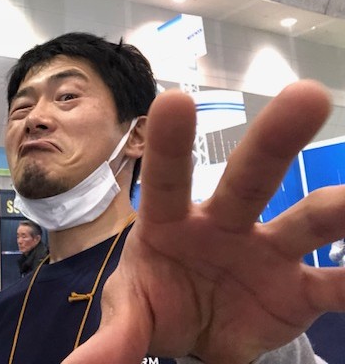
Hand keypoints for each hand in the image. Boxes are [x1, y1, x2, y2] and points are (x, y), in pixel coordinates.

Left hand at [64, 80, 344, 363]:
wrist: (195, 335)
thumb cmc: (155, 301)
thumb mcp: (130, 315)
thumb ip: (111, 338)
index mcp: (170, 222)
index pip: (166, 179)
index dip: (169, 143)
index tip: (174, 99)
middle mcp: (223, 223)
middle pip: (250, 177)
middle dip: (274, 139)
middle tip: (307, 95)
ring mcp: (266, 251)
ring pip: (307, 220)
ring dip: (339, 207)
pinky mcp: (299, 289)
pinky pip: (335, 283)